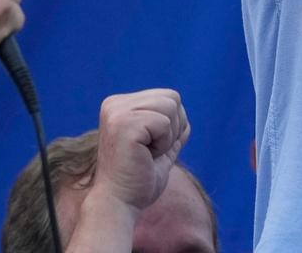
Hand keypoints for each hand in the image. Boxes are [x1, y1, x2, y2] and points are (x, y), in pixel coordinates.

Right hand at [85, 89, 189, 214]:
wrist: (119, 205)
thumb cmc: (137, 183)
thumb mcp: (159, 154)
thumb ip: (170, 136)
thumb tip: (186, 123)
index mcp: (120, 106)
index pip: (167, 97)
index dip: (173, 125)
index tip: (151, 149)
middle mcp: (115, 104)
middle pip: (172, 97)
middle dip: (173, 128)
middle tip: (152, 152)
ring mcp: (117, 112)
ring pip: (170, 106)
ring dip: (168, 137)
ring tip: (147, 154)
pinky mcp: (123, 124)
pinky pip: (164, 122)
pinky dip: (163, 144)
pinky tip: (145, 157)